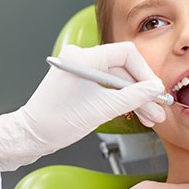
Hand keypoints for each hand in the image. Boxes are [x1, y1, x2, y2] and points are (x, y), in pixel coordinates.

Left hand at [0, 42, 165, 171]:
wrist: (31, 135)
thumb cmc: (57, 122)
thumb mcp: (102, 109)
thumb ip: (133, 97)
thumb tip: (154, 90)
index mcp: (84, 57)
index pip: (126, 53)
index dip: (145, 72)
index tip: (156, 90)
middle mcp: (81, 57)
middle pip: (122, 68)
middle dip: (141, 90)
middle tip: (157, 108)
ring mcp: (80, 69)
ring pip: (116, 79)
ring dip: (133, 97)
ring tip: (150, 116)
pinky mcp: (79, 81)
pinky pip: (105, 85)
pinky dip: (119, 98)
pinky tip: (135, 111)